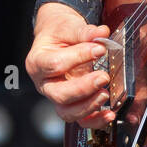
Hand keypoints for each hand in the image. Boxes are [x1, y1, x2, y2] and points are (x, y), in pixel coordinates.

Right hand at [25, 3, 114, 128]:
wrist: (58, 38)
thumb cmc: (59, 33)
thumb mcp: (68, 26)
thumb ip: (84, 32)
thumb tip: (101, 33)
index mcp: (38, 62)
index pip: (56, 64)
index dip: (79, 57)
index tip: (99, 48)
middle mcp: (44, 84)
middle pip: (59, 94)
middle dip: (83, 88)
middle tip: (103, 76)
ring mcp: (57, 97)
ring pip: (68, 112)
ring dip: (89, 106)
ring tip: (105, 93)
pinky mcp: (71, 105)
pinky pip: (81, 120)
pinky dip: (96, 120)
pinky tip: (109, 113)